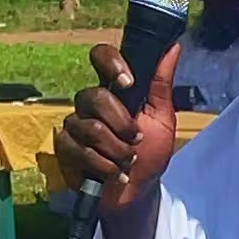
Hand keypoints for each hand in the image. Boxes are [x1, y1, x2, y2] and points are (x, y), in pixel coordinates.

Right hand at [55, 41, 180, 212]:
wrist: (139, 191)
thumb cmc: (151, 152)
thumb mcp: (163, 119)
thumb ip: (162, 84)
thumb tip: (174, 47)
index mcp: (115, 89)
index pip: (101, 57)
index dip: (110, 63)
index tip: (128, 82)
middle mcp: (91, 102)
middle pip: (96, 97)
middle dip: (122, 125)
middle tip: (137, 140)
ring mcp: (75, 124)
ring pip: (91, 128)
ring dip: (117, 151)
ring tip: (128, 161)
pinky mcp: (65, 147)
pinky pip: (79, 150)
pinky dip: (104, 166)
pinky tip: (114, 173)